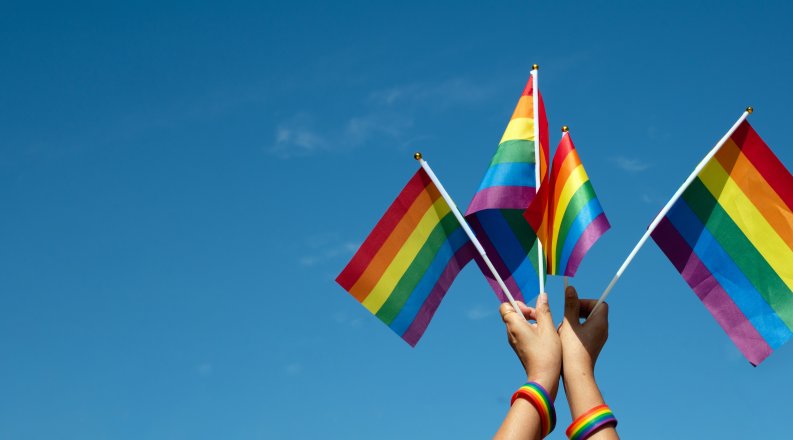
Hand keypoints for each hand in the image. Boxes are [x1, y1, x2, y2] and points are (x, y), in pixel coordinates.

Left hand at [499, 293, 561, 397]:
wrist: (543, 378)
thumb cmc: (546, 353)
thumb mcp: (548, 328)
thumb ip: (544, 311)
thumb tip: (542, 295)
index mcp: (514, 325)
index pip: (505, 307)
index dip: (517, 304)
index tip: (531, 310)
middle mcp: (510, 333)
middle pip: (513, 314)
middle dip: (528, 312)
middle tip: (541, 319)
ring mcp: (514, 341)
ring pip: (519, 324)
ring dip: (531, 322)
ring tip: (545, 329)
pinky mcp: (519, 348)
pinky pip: (522, 333)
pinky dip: (532, 331)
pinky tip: (544, 338)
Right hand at [558, 286, 617, 437]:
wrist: (576, 373)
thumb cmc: (573, 348)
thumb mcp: (569, 324)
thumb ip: (570, 305)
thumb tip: (571, 288)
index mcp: (600, 323)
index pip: (600, 303)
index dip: (586, 301)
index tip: (574, 306)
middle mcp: (602, 330)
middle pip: (595, 312)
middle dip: (579, 310)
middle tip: (567, 315)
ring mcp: (598, 339)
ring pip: (588, 322)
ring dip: (576, 320)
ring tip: (564, 327)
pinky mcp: (592, 346)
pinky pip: (586, 331)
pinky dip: (576, 330)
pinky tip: (565, 337)